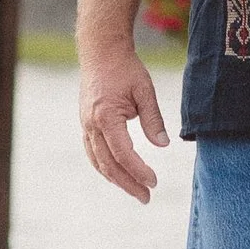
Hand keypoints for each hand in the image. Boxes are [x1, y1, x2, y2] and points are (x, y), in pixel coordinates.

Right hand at [79, 41, 168, 202]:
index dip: (139, 171)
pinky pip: (93, 153)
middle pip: (109, 164)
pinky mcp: (86, 124)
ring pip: (98, 162)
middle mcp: (92, 125)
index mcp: (106, 117)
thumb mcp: (145, 90)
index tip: (154, 182)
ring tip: (136, 191)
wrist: (100, 52)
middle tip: (147, 197)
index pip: (123, 154)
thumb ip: (153, 119)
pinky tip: (118, 175)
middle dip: (128, 183)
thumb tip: (163, 145)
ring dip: (116, 180)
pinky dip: (105, 167)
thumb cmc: (125, 68)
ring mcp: (86, 125)